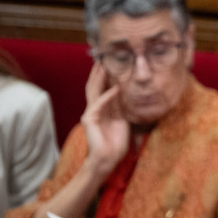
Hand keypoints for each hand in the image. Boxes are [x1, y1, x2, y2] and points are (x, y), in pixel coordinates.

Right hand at [81, 63, 129, 178]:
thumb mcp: (123, 120)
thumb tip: (126, 93)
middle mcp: (95, 109)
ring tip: (102, 66)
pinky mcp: (90, 119)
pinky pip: (100, 104)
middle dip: (98, 73)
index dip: (105, 77)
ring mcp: (91, 113)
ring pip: (93, 91)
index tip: (109, 64)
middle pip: (95, 87)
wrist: (108, 158)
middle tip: (102, 59)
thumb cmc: (116, 142)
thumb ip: (122, 107)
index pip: (102, 89)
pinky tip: (116, 88)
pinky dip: (108, 96)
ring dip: (99, 78)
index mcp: (103, 109)